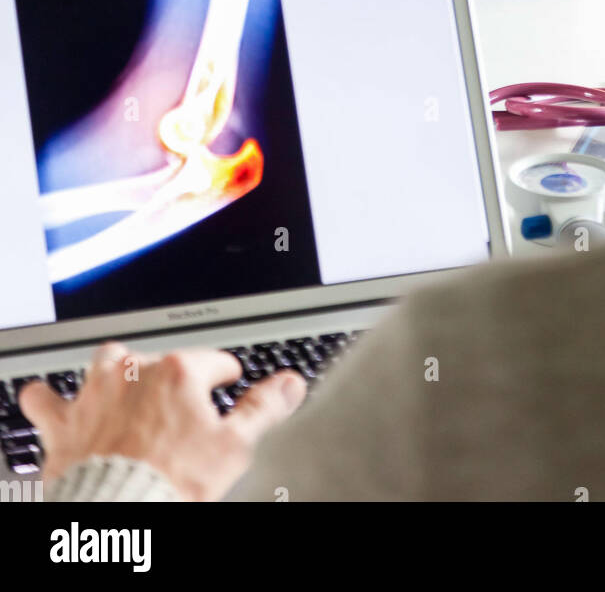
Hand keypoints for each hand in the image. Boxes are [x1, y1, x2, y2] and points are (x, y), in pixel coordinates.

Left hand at [18, 340, 306, 501]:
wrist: (119, 515)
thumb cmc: (173, 483)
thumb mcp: (235, 448)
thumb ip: (264, 410)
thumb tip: (290, 384)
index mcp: (179, 373)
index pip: (211, 360)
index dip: (225, 372)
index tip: (228, 380)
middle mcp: (135, 373)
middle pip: (160, 358)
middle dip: (173, 372)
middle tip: (182, 395)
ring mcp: (96, 395)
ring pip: (105, 363)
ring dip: (116, 369)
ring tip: (124, 380)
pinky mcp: (66, 424)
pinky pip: (46, 400)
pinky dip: (49, 399)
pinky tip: (52, 400)